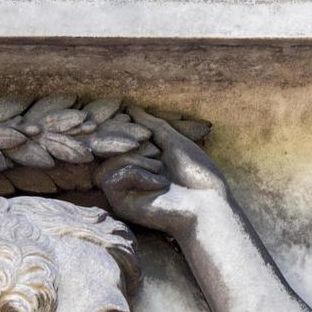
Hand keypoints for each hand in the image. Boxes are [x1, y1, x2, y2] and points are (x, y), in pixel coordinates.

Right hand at [98, 104, 228, 238]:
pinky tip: (159, 184)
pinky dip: (137, 174)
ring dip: (136, 159)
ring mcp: (122, 190)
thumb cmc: (197, 175)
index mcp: (139, 158)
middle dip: (126, 139)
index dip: (122, 126)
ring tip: (160, 169)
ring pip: (107, 162)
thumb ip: (151, 125)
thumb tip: (130, 107)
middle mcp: (126, 174)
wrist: (207, 204)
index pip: (114, 135)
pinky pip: (112, 179)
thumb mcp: (174, 141)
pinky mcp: (120, 204)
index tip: (146, 132)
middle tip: (155, 148)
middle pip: (103, 146)